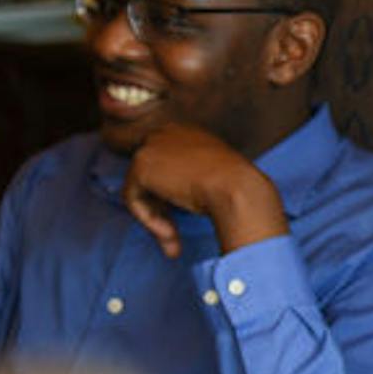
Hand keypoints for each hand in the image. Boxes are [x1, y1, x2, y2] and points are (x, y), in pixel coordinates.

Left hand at [122, 124, 287, 257]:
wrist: (238, 188)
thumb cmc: (237, 187)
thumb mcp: (217, 177)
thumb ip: (195, 180)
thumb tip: (176, 204)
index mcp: (188, 133)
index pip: (166, 166)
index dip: (170, 196)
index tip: (181, 218)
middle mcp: (167, 133)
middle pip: (150, 177)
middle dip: (159, 210)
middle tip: (173, 236)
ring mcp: (152, 147)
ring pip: (141, 191)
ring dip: (156, 219)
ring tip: (173, 240)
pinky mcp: (141, 165)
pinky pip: (133, 199)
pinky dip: (148, 220)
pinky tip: (170, 233)